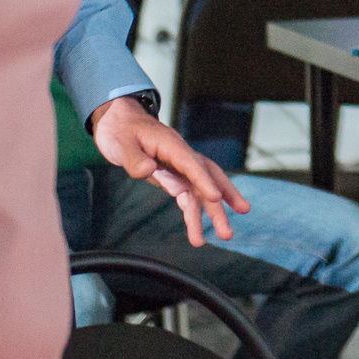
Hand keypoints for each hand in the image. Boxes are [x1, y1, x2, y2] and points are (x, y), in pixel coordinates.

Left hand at [88, 96, 250, 248]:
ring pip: (200, 190)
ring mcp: (178, 168)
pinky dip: (194, 211)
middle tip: (239, 216)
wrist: (118, 123)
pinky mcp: (172, 177)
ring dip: (212, 212)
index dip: (204, 181)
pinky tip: (198, 229)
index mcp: (172, 145)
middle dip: (224, 196)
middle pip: (208, 176)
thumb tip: (148, 170)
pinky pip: (187, 195)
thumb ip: (134, 159)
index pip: (192, 164)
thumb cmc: (121, 130)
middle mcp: (181, 156)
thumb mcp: (121, 144)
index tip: (215, 198)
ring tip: (225, 235)